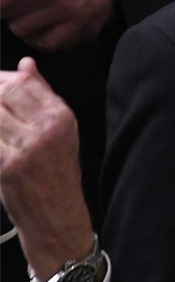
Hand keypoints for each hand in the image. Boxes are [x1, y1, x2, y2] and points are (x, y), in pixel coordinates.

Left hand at [0, 58, 94, 279]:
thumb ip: (42, 96)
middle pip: (4, 93)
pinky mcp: (8, 165)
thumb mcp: (60, 130)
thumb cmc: (57, 175)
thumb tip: (26, 65)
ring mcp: (26, 147)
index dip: (1, 79)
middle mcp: (47, 128)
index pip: (23, 81)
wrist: (56, 215)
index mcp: (61, 116)